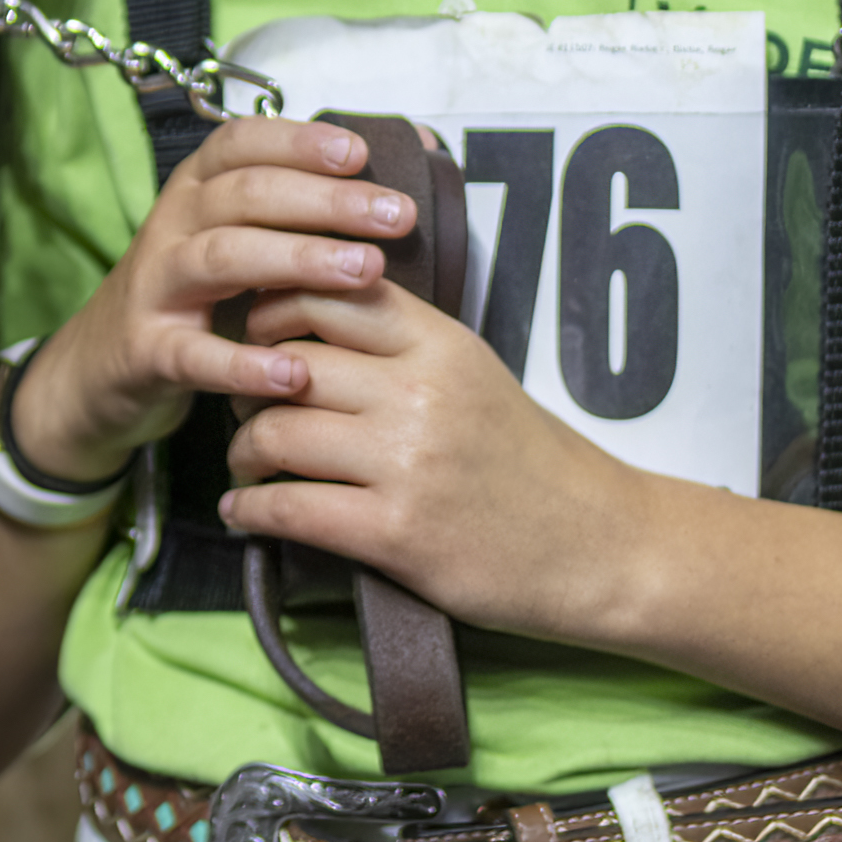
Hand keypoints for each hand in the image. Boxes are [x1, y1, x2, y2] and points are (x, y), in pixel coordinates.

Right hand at [8, 119, 412, 487]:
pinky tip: (294, 374)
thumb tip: (401, 164)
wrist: (99, 369)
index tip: (360, 152)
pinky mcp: (147, 351)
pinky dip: (244, 364)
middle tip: (397, 216)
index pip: (241, 144)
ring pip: (224, 257)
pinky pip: (195, 354)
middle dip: (327, 200)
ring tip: (363, 271)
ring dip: (298, 259)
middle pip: (246, 194)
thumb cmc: (192, 297)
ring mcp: (155, 287)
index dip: (298, 142)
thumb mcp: (232, 238)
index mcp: (195, 191)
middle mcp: (172, 227)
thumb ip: (297, 208)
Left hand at [215, 286, 657, 639]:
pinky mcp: (398, 533)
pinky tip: (244, 512)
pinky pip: (290, 508)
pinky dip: (251, 510)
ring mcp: (408, 464)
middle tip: (240, 409)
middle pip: (286, 365)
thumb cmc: (529, 462)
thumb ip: (400, 343)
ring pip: (276, 433)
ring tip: (245, 465)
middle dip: (244, 389)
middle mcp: (420, 393)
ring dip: (242, 453)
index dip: (269, 314)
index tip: (253, 340)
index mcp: (439, 343)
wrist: (602, 548)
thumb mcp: (473, 374)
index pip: (323, 294)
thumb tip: (304, 320)